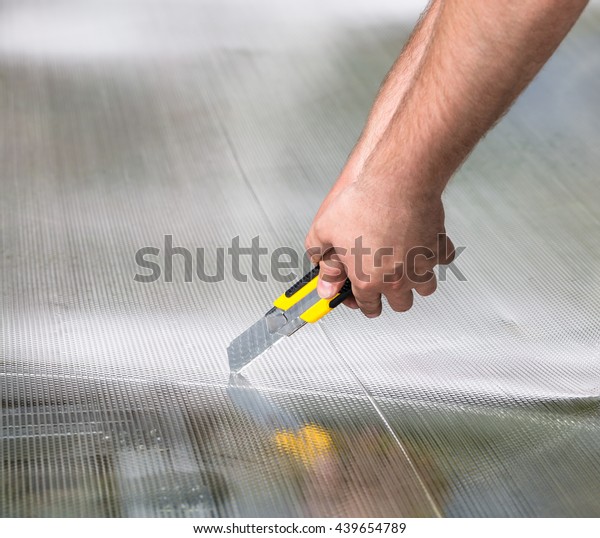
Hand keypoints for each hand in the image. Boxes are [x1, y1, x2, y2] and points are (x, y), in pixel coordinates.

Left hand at [305, 177, 454, 317]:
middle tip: (384, 284)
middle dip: (391, 298)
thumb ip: (324, 263)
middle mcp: (397, 279)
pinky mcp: (438, 247)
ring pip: (425, 288)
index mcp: (368, 280)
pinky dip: (435, 255)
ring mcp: (421, 265)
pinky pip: (442, 260)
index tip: (362, 299)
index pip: (368, 306)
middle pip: (400, 304)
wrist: (397, 182)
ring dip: (416, 282)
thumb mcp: (324, 232)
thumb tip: (324, 283)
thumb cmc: (363, 204)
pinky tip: (424, 246)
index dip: (362, 304)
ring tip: (406, 268)